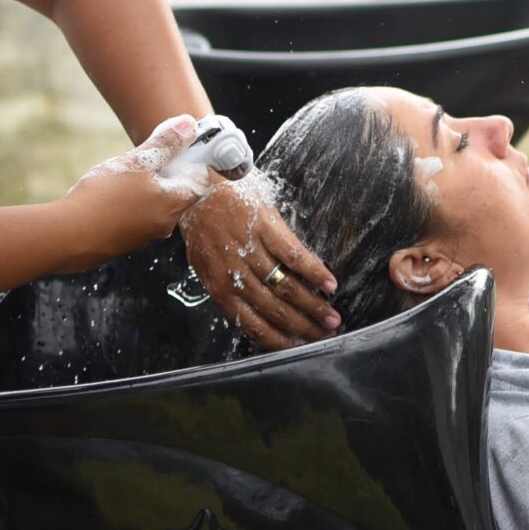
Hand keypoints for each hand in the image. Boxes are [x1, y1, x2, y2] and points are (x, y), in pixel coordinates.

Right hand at [67, 115, 214, 259]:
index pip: (200, 179)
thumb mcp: (137, 162)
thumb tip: (189, 125)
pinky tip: (109, 193)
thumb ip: (165, 144)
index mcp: (175, 204)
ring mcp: (145, 234)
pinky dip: (129, 201)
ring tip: (122, 174)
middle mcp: (165, 223)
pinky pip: (136, 215)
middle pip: (178, 191)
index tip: (172, 145)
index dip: (189, 158)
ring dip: (145, 185)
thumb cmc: (105, 198)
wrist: (68, 236)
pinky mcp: (125, 240)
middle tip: (142, 156)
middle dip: (164, 170)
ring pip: (155, 203)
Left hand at [182, 174, 338, 348]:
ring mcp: (251, 249)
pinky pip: (294, 255)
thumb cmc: (202, 221)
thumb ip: (225, 286)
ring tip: (331, 318)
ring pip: (286, 287)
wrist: (197, 181)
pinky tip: (329, 283)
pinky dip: (314, 271)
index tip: (297, 348)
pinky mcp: (265, 226)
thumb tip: (247, 312)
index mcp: (218, 284)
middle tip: (324, 336)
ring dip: (312, 305)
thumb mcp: (205, 260)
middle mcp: (234, 272)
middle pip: (274, 309)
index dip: (276, 339)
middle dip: (302, 327)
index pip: (250, 323)